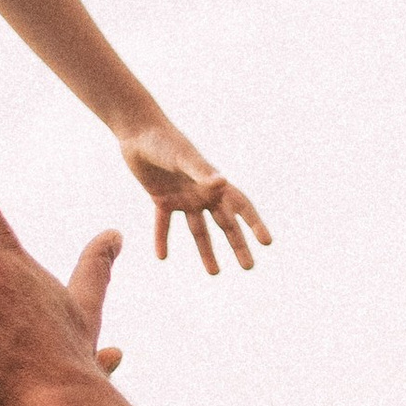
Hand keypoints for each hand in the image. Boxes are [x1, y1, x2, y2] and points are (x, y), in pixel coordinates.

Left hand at [120, 117, 271, 273]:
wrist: (138, 131)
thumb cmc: (165, 141)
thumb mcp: (183, 158)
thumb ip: (202, 172)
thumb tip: (222, 183)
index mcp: (214, 183)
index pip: (241, 207)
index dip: (254, 224)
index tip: (267, 243)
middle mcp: (203, 192)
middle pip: (225, 224)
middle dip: (237, 245)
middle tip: (249, 267)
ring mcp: (183, 197)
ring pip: (198, 230)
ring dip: (206, 251)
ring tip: (214, 273)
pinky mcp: (162, 199)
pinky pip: (164, 224)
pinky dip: (163, 238)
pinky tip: (162, 257)